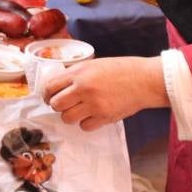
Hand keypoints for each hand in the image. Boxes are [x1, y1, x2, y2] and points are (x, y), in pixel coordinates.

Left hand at [42, 56, 165, 129]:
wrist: (144, 80)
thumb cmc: (120, 69)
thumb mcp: (93, 64)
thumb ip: (75, 74)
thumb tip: (57, 83)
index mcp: (79, 73)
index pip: (50, 86)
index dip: (46, 93)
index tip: (48, 96)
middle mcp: (83, 89)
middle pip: (56, 104)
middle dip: (57, 105)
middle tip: (64, 103)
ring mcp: (94, 105)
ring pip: (67, 118)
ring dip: (70, 115)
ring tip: (79, 109)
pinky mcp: (104, 117)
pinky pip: (84, 126)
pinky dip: (85, 123)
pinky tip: (92, 115)